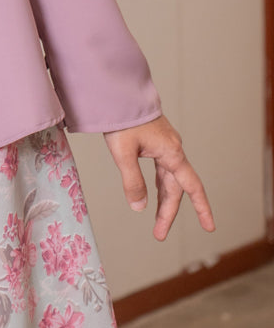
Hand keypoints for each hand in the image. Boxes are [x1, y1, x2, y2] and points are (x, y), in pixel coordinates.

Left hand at [104, 114, 214, 240]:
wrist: (118, 93)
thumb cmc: (122, 120)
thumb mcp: (124, 153)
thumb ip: (133, 181)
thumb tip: (140, 208)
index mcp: (171, 153)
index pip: (191, 187)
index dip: (201, 208)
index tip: (210, 226)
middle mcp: (173, 149)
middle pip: (175, 188)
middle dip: (168, 212)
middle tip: (159, 234)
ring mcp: (166, 144)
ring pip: (168, 180)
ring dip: (163, 200)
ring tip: (156, 221)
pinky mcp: (156, 141)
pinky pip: (162, 169)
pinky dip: (159, 185)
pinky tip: (152, 192)